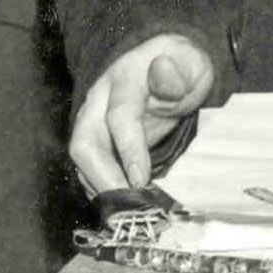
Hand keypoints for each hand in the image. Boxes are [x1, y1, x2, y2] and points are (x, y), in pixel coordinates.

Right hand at [69, 34, 214, 193]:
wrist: (167, 63)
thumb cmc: (180, 66)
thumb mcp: (189, 62)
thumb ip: (178, 70)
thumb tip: (164, 69)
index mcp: (125, 80)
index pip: (119, 116)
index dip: (128, 149)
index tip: (141, 179)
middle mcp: (99, 102)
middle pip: (85, 144)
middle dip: (103, 179)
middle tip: (131, 205)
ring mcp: (94, 123)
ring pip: (84, 162)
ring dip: (104, 189)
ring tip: (133, 210)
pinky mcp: (98, 142)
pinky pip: (91, 170)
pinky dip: (106, 190)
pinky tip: (128, 204)